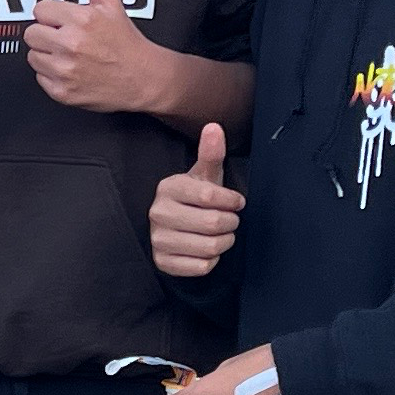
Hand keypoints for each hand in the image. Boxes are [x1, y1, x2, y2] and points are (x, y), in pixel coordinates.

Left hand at [24, 0, 168, 112]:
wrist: (142, 79)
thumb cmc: (126, 41)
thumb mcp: (110, 3)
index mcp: (80, 20)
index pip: (40, 10)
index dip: (52, 15)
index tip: (65, 21)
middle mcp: (70, 45)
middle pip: (31, 33)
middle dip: (46, 34)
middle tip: (66, 37)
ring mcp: (65, 70)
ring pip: (33, 56)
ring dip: (47, 55)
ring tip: (69, 54)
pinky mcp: (62, 92)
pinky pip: (39, 78)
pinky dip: (51, 75)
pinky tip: (70, 70)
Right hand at [151, 122, 243, 275]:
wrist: (174, 229)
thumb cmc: (195, 199)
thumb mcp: (204, 176)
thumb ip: (211, 153)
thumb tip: (214, 127)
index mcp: (168, 188)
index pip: (208, 196)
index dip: (231, 201)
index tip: (237, 202)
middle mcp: (158, 213)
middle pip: (212, 223)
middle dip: (231, 223)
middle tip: (231, 220)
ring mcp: (158, 239)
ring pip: (210, 247)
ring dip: (224, 242)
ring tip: (222, 235)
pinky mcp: (162, 262)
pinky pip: (201, 267)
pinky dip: (212, 260)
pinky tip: (207, 250)